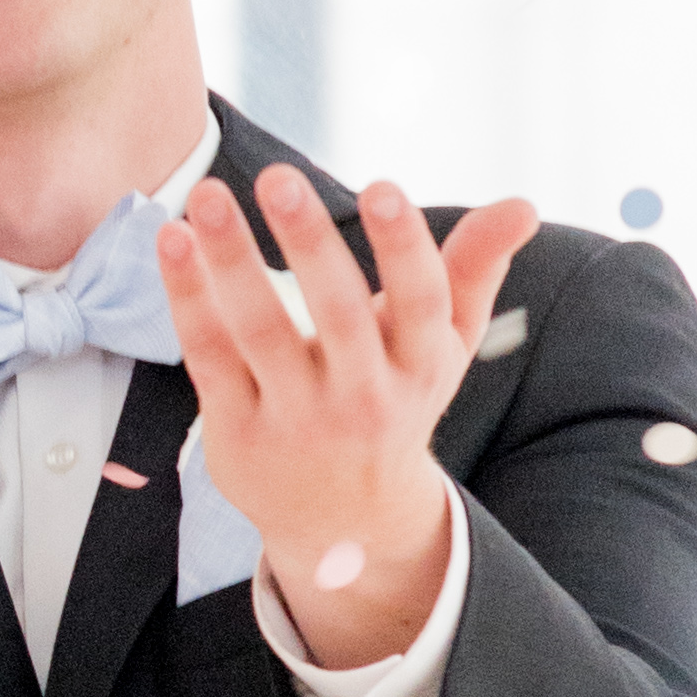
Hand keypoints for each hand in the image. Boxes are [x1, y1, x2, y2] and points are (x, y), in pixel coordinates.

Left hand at [158, 168, 534, 671]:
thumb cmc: (394, 401)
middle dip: (309, 243)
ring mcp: (297, 418)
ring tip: (205, 196)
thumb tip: (524, 203)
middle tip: (278, 176)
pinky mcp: (237, 432)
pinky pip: (210, 356)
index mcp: (420, 367)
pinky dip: (188, 298)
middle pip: (337, 315)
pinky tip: (172, 241)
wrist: (342, 520)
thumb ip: (475, 270)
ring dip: (231, 259)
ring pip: (260, 331)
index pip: (421, 304)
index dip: (403, 247)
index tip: (383, 187)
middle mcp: (363, 397)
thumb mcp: (444, 347)